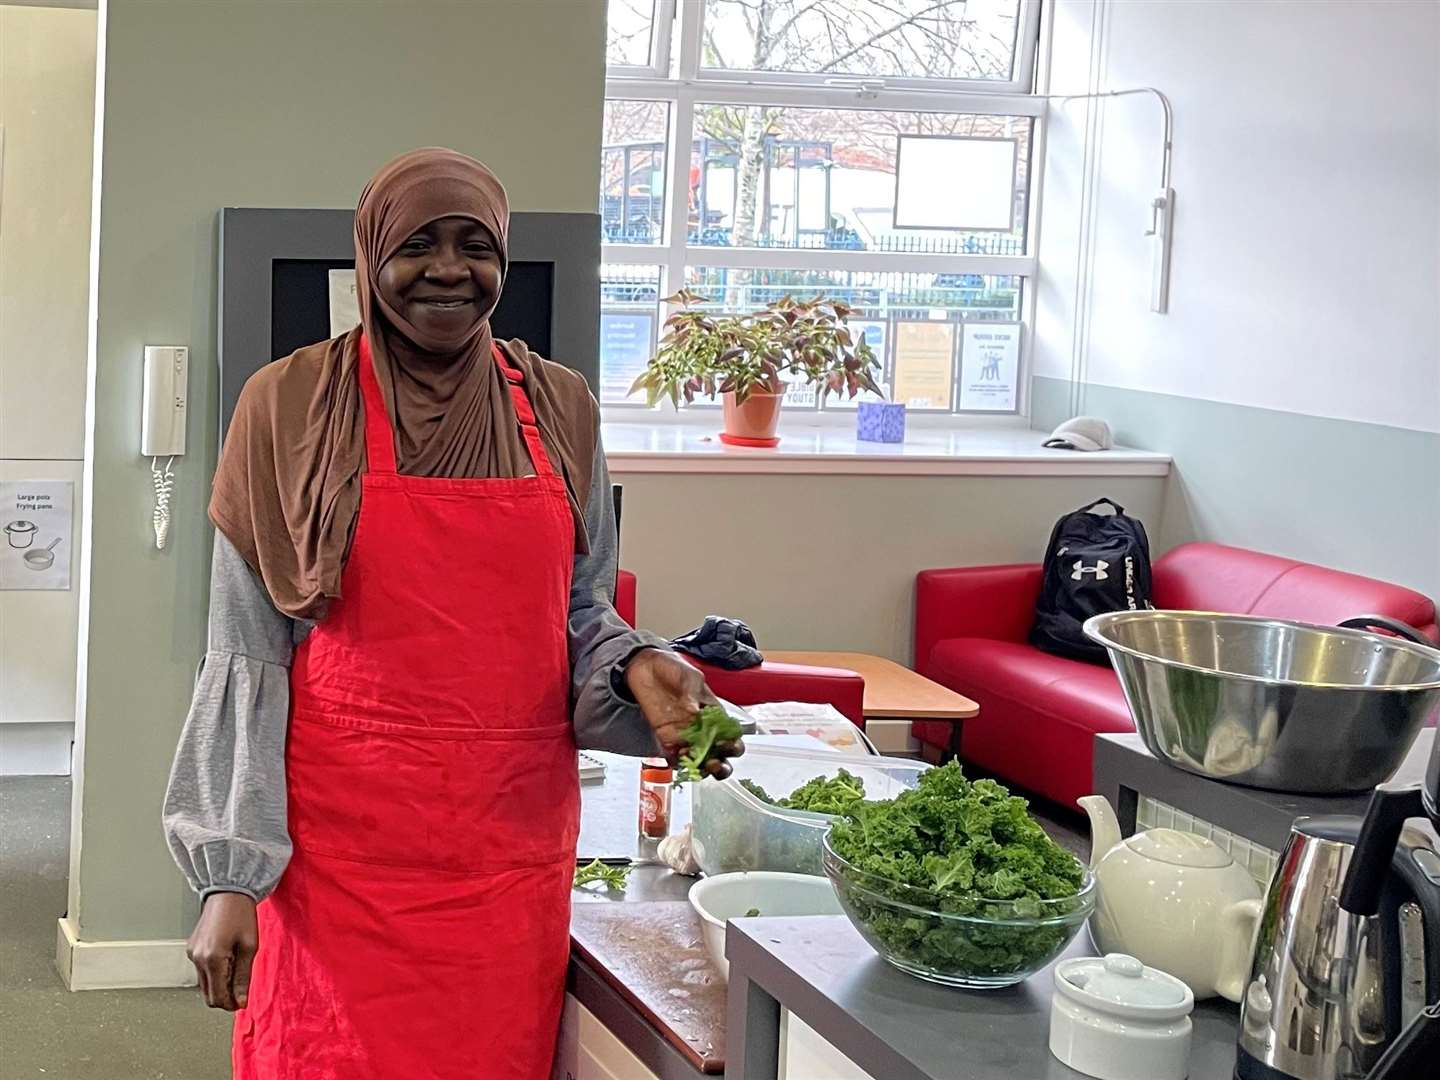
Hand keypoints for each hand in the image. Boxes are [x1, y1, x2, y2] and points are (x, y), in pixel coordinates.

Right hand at [188, 892, 258, 1010]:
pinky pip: (201, 970)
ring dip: (219, 984)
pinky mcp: (192, 948)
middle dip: (225, 997)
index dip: (230, 1004)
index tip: (242, 1002)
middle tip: (241, 990)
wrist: (228, 892)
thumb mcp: (250, 947)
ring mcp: (192, 953)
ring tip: (237, 970)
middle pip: (208, 994)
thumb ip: (243, 977)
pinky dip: (214, 973)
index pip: (217, 997)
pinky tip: (228, 960)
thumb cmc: (241, 914)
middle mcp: (197, 958)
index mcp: (212, 959)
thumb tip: (241, 1000)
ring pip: (204, 984)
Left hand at [624, 649, 742, 777]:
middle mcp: (702, 728)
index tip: (727, 744)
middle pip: (719, 754)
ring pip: (699, 761)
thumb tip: (694, 712)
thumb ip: (693, 694)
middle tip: (716, 763)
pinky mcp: (665, 739)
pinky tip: (679, 757)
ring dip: (701, 768)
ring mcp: (684, 736)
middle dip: (721, 765)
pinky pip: (675, 758)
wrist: (646, 666)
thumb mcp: (689, 676)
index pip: (731, 735)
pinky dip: (679, 762)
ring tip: (697, 764)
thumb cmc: (672, 668)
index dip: (732, 744)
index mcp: (714, 713)